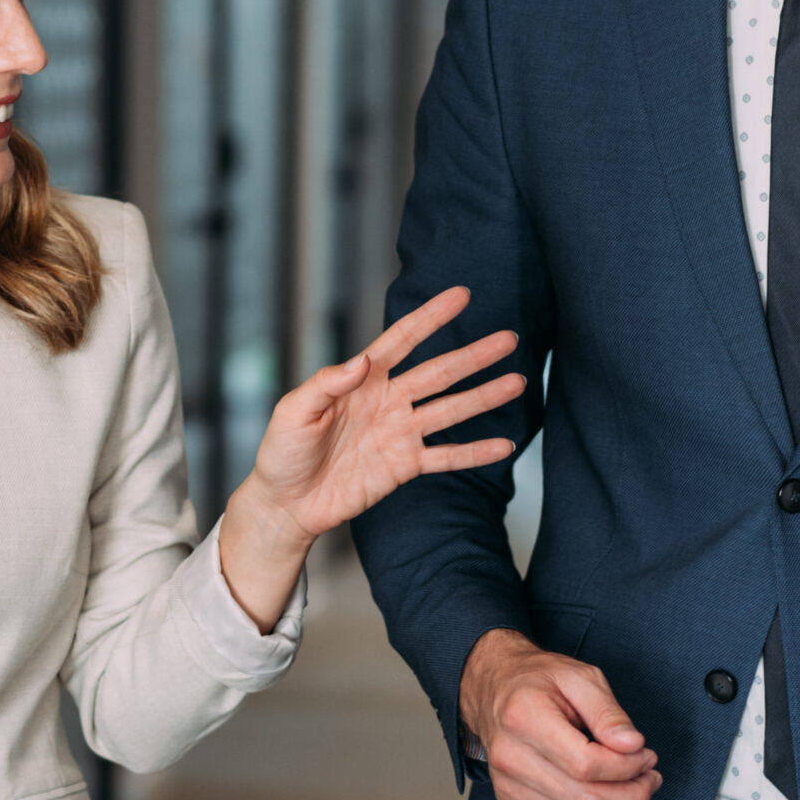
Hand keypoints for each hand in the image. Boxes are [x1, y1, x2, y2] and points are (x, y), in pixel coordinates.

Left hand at [219, 287, 525, 628]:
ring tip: (517, 382)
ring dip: (484, 397)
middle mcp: (387, 401)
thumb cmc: (282, 452)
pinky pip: (446, 457)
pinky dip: (474, 452)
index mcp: (361, 380)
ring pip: (450, 410)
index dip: (431, 318)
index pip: (402, 340)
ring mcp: (399, 433)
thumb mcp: (293, 411)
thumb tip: (362, 360)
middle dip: (473, 356)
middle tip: (509, 339)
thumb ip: (327, 384)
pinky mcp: (404, 466)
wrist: (287, 503)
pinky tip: (504, 445)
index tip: (461, 296)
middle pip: (439, 373)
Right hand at [460, 628, 661, 799]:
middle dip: (633, 794)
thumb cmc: (539, 682)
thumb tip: (633, 746)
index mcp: (524, 719)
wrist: (495, 693)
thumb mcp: (579, 677)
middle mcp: (511, 761)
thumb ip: (608, 712)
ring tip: (636, 793)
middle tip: (649, 776)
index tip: (644, 753)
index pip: (586, 764)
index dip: (627, 766)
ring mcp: (509, 792)